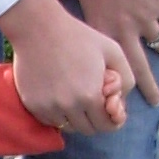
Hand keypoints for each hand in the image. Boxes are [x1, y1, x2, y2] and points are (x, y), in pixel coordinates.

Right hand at [0, 0, 137, 134]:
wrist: (38, 28)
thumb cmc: (78, 36)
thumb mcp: (113, 51)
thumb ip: (126, 78)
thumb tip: (121, 102)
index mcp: (90, 96)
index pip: (106, 125)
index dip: (112, 120)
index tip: (111, 110)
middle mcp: (68, 108)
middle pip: (87, 130)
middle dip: (95, 119)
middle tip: (94, 102)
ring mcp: (48, 108)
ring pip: (68, 127)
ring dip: (76, 118)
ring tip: (77, 98)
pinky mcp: (32, 105)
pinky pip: (50, 121)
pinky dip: (58, 114)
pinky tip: (60, 96)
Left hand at [47, 0, 158, 110]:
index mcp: (102, 28)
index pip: (108, 63)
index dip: (113, 82)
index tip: (117, 97)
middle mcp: (125, 29)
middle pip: (139, 67)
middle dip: (148, 86)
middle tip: (155, 102)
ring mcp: (144, 18)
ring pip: (158, 45)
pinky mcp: (158, 3)